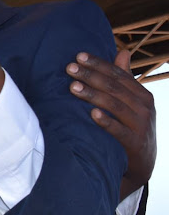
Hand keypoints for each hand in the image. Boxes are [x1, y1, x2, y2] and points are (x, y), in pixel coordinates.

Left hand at [67, 50, 156, 199]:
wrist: (141, 163)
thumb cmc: (131, 126)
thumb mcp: (132, 102)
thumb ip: (125, 78)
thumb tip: (123, 51)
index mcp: (142, 94)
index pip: (118, 74)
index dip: (98, 64)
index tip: (78, 56)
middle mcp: (144, 107)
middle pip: (114, 87)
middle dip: (90, 76)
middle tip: (70, 68)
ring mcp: (141, 125)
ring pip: (115, 105)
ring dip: (93, 95)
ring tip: (73, 87)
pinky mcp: (135, 143)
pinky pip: (119, 130)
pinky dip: (106, 121)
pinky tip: (92, 114)